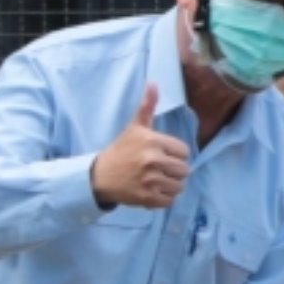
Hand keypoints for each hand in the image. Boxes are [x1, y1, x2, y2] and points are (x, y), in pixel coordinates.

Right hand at [91, 84, 190, 210]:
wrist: (100, 176)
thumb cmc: (121, 150)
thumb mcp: (135, 127)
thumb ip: (147, 106)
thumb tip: (153, 83)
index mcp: (153, 142)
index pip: (184, 152)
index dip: (176, 154)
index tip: (163, 155)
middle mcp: (152, 160)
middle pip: (184, 170)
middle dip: (175, 170)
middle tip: (161, 169)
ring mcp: (149, 181)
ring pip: (179, 186)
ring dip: (171, 185)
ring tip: (158, 180)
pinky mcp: (146, 198)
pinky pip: (170, 201)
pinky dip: (164, 198)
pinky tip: (153, 190)